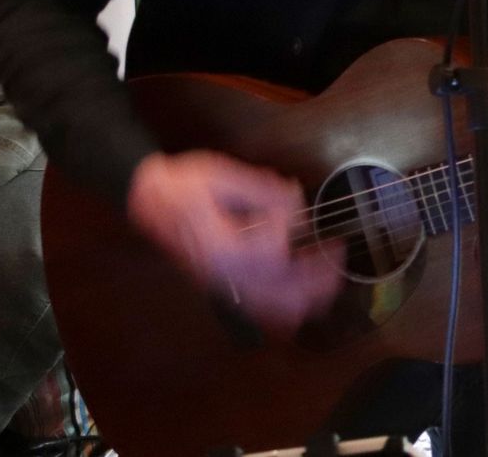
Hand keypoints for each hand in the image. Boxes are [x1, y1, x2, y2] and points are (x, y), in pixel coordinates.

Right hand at [125, 150, 343, 332]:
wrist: (149, 200)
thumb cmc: (183, 184)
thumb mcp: (223, 175)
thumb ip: (263, 190)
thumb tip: (296, 199)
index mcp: (221, 249)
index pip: (272, 252)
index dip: (290, 228)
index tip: (293, 205)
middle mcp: (225, 276)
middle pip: (284, 295)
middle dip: (319, 277)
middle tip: (338, 251)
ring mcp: (225, 286)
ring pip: (276, 311)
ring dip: (309, 297)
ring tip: (329, 274)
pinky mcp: (226, 287)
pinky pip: (262, 312)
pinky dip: (288, 309)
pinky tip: (306, 295)